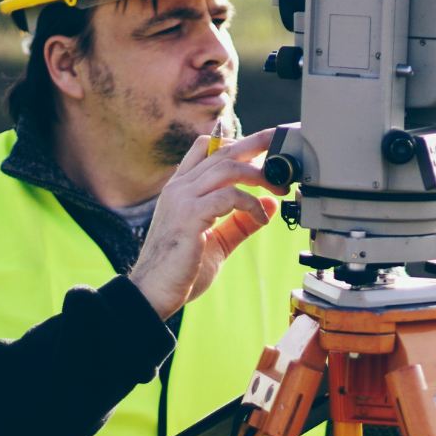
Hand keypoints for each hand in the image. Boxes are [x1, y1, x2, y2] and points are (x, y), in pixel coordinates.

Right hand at [129, 127, 281, 319]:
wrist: (153, 293)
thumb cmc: (179, 270)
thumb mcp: (217, 241)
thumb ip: (240, 222)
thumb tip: (268, 205)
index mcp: (181, 189)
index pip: (207, 148)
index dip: (238, 142)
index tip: (265, 149)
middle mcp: (179, 187)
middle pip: (222, 150)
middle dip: (257, 144)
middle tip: (283, 147)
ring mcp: (182, 199)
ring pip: (227, 167)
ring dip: (258, 173)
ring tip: (278, 187)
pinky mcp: (189, 216)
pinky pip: (229, 196)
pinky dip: (251, 204)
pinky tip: (261, 218)